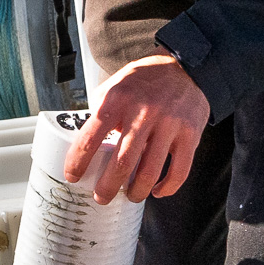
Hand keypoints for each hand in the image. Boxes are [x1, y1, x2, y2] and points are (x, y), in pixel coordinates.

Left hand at [64, 54, 209, 203]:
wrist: (185, 68)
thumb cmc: (145, 81)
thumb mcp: (114, 85)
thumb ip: (100, 110)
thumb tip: (82, 138)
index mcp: (118, 99)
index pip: (91, 136)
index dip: (78, 161)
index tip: (73, 175)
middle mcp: (144, 112)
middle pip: (122, 162)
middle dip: (107, 187)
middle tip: (101, 197)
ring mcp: (169, 124)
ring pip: (149, 172)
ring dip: (136, 191)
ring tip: (130, 195)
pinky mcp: (190, 134)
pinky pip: (179, 171)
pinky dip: (167, 187)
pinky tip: (157, 190)